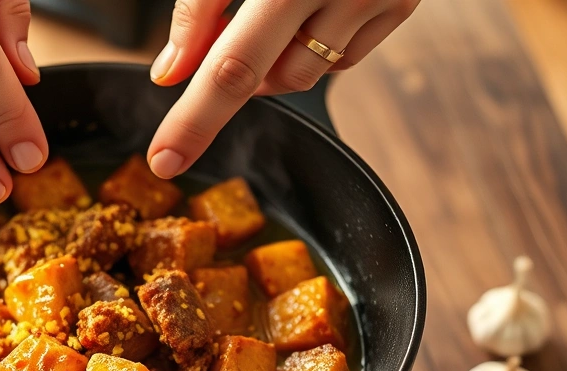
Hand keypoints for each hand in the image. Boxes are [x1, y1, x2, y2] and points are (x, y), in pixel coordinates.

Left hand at [146, 0, 418, 177]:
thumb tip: (172, 74)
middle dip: (214, 107)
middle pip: (264, 78)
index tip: (165, 159)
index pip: (230, 61)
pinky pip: (339, 61)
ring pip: (300, 76)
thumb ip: (200, 5)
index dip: (194, 118)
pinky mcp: (401, 4)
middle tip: (176, 141)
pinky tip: (295, 24)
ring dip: (260, 71)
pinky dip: (305, 55)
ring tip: (245, 35)